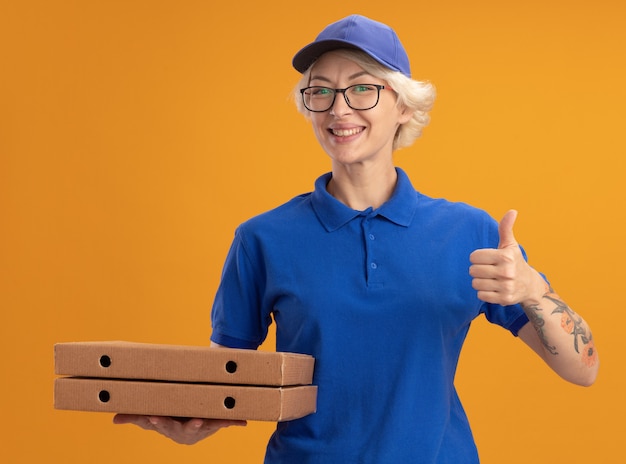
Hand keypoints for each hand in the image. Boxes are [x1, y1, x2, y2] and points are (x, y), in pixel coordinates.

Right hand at [113, 414, 246, 444]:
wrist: (193, 422)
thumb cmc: (171, 417)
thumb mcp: (152, 418)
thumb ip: (134, 417)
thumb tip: (113, 418)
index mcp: (170, 427)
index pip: (162, 425)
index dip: (158, 422)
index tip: (153, 417)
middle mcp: (186, 430)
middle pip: (186, 428)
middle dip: (188, 425)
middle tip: (192, 421)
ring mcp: (202, 427)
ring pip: (205, 425)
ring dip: (210, 424)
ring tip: (210, 420)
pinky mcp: (215, 423)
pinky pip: (225, 422)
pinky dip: (233, 422)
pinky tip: (243, 422)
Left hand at [469, 210, 545, 305]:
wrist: (530, 285)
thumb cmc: (515, 261)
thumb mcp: (510, 245)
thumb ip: (506, 228)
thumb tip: (512, 211)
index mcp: (505, 256)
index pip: (474, 257)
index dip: (478, 258)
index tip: (487, 259)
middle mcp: (507, 272)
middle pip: (473, 271)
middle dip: (478, 270)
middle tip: (489, 270)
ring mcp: (506, 287)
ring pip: (475, 283)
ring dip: (480, 281)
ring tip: (491, 279)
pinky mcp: (504, 299)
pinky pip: (480, 295)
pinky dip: (484, 293)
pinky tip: (494, 288)